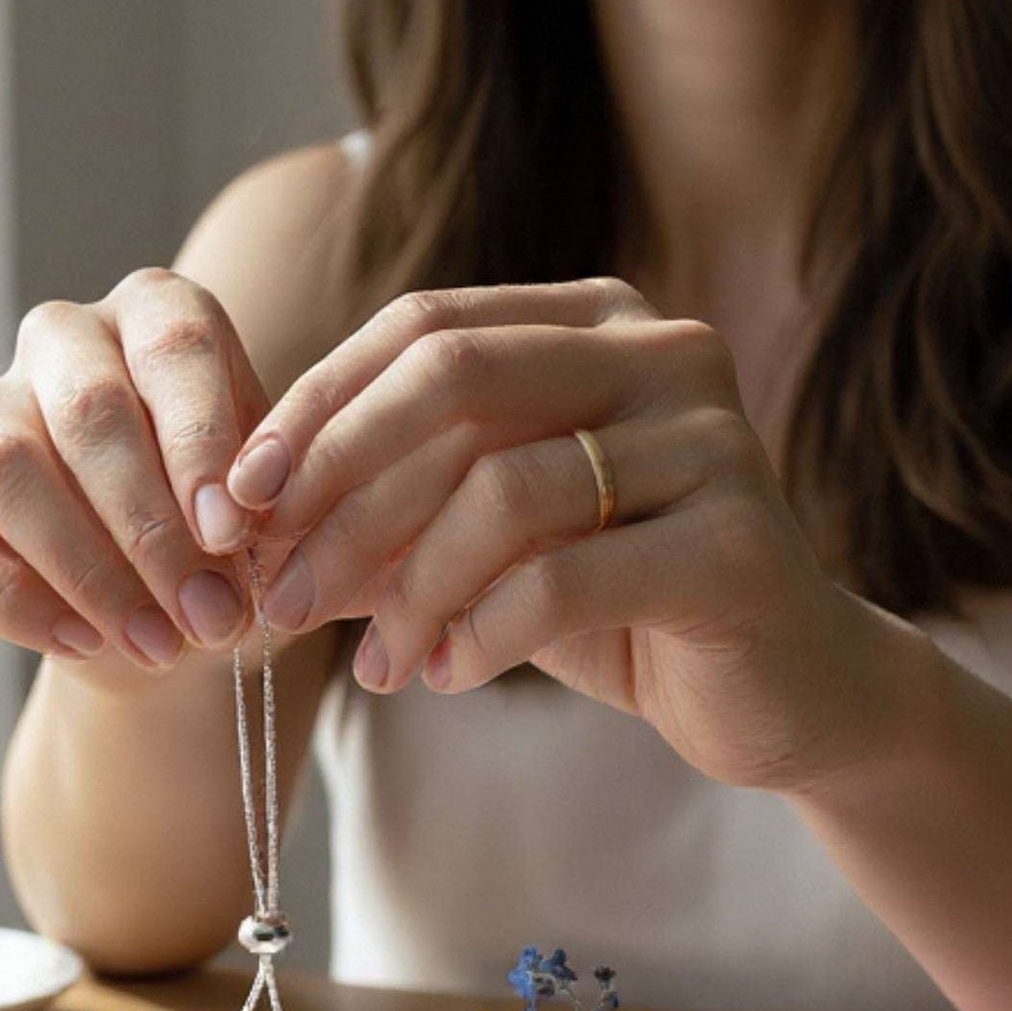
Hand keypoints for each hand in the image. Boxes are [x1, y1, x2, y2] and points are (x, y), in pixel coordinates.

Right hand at [0, 268, 265, 675]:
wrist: (172, 605)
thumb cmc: (233, 536)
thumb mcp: (274, 512)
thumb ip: (269, 510)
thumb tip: (239, 535)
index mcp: (158, 313)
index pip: (174, 348)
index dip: (200, 444)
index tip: (230, 534)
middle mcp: (65, 341)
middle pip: (89, 413)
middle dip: (150, 528)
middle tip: (206, 615)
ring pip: (7, 469)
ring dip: (86, 571)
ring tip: (156, 645)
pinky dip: (16, 604)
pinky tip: (85, 643)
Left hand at [229, 277, 881, 791]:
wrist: (774, 689)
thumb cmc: (609, 600)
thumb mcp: (482, 539)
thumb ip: (385, 509)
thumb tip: (244, 520)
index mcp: (596, 321)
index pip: (422, 327)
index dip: (315, 408)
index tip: (237, 498)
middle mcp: (663, 351)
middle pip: (452, 378)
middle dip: (339, 487)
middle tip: (278, 588)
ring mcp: (712, 438)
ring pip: (501, 488)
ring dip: (406, 588)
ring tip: (371, 665)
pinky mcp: (738, 542)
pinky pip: (561, 578)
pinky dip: (478, 634)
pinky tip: (443, 677)